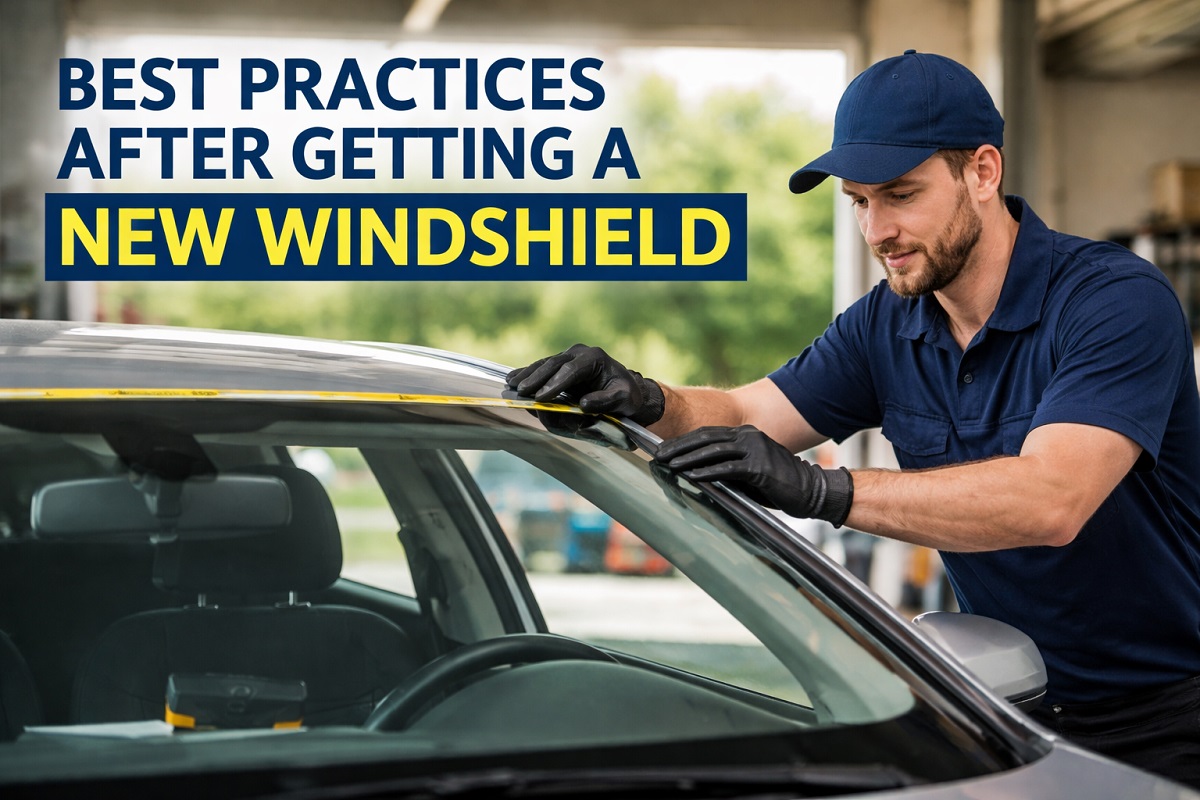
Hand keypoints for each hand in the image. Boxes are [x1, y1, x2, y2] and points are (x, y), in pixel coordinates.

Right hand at [506, 344, 664, 425]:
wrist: (625, 389)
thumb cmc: (626, 394)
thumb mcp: (624, 399)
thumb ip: (605, 402)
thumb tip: (583, 404)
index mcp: (595, 358)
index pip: (572, 370)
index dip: (556, 384)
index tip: (542, 397)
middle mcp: (578, 353)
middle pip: (553, 364)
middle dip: (537, 379)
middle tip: (522, 392)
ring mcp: (567, 358)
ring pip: (544, 364)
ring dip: (527, 375)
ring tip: (512, 385)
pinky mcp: (559, 366)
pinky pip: (541, 369)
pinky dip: (526, 374)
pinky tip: (511, 378)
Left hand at [654, 425, 852, 525]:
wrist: (811, 490)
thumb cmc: (778, 485)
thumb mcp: (749, 471)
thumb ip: (727, 467)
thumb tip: (696, 472)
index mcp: (744, 434)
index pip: (707, 434)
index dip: (683, 441)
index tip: (663, 449)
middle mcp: (748, 436)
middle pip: (705, 439)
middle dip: (678, 447)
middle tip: (658, 455)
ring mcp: (754, 449)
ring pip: (713, 451)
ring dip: (687, 458)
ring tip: (668, 465)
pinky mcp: (759, 466)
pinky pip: (727, 468)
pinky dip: (707, 472)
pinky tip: (691, 476)